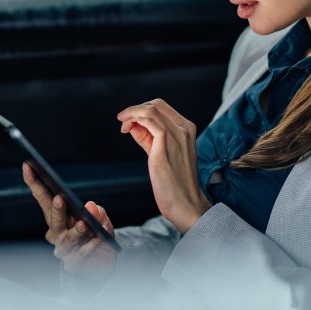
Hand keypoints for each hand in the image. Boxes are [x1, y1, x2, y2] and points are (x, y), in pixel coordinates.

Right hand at [22, 162, 116, 280]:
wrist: (99, 265)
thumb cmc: (95, 236)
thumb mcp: (100, 219)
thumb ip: (98, 212)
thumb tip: (91, 207)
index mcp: (57, 216)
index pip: (43, 197)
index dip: (34, 182)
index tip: (28, 166)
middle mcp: (56, 232)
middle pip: (52, 218)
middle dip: (56, 208)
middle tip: (60, 198)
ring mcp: (63, 249)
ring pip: (66, 238)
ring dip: (75, 230)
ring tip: (84, 224)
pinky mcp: (74, 264)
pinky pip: (80, 255)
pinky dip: (90, 247)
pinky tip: (98, 240)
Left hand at [117, 99, 210, 233]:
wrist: (186, 205)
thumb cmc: (174, 183)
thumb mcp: (162, 153)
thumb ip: (148, 138)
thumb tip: (132, 125)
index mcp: (187, 129)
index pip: (162, 107)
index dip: (142, 110)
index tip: (130, 122)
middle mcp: (184, 129)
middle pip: (156, 104)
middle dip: (135, 110)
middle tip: (124, 124)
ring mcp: (177, 137)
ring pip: (151, 110)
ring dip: (131, 113)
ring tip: (123, 126)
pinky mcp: (165, 148)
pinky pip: (150, 122)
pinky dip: (135, 119)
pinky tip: (126, 129)